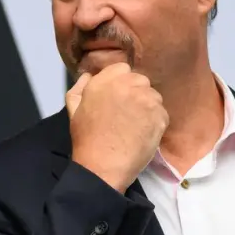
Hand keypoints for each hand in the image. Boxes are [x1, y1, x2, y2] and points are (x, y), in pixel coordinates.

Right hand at [66, 62, 168, 192]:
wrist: (103, 166)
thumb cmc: (85, 139)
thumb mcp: (73, 110)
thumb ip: (80, 87)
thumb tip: (89, 75)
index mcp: (104, 80)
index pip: (122, 68)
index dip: (120, 82)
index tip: (116, 97)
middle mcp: (127, 84)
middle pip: (140, 80)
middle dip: (134, 92)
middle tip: (125, 112)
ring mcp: (147, 99)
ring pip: (152, 96)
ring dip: (146, 106)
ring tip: (134, 125)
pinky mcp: (160, 114)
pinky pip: (161, 112)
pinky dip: (154, 121)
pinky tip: (142, 133)